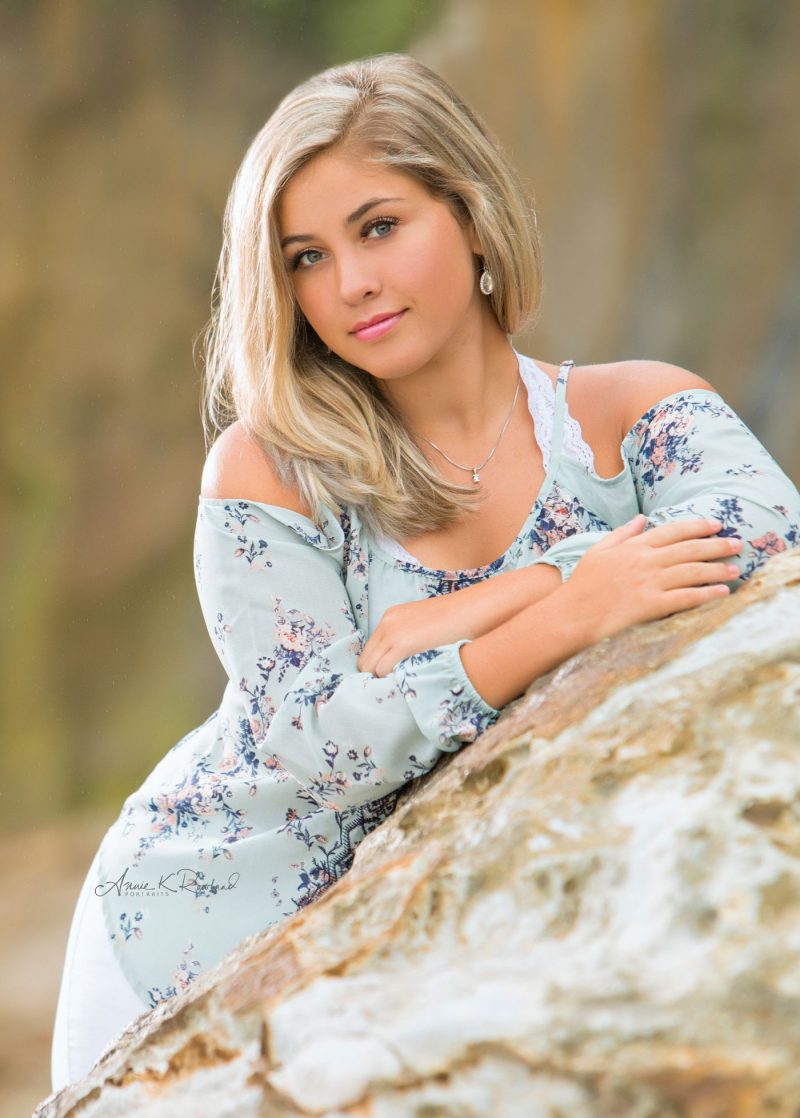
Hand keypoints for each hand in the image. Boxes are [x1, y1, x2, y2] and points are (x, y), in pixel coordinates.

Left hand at [358, 596, 469, 677]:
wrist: (474, 610)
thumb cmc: (457, 622)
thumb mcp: (423, 625)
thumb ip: (408, 639)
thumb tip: (400, 662)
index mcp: (391, 617)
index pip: (370, 651)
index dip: (378, 667)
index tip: (391, 678)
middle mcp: (387, 623)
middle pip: (366, 661)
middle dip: (377, 676)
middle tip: (395, 686)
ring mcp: (393, 633)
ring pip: (372, 668)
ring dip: (385, 679)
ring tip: (404, 685)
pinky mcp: (403, 645)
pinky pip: (384, 671)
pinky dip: (392, 679)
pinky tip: (408, 682)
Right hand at [560, 514, 742, 642]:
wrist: (570, 615)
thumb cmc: (582, 585)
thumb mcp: (598, 551)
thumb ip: (623, 534)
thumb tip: (642, 519)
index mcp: (634, 547)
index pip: (673, 531)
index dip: (698, 526)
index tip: (717, 525)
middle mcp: (645, 562)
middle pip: (689, 549)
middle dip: (717, 545)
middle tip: (738, 544)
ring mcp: (649, 583)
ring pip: (692, 571)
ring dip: (717, 569)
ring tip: (734, 568)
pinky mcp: (651, 605)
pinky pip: (686, 597)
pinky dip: (707, 594)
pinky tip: (722, 592)